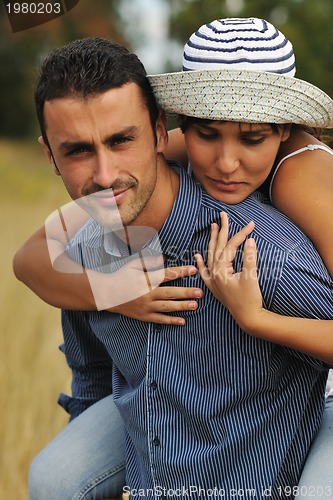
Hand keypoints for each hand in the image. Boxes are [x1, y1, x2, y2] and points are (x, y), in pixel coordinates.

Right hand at [108, 264, 202, 324]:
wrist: (106, 294)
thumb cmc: (121, 277)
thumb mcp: (133, 265)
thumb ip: (149, 261)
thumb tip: (164, 258)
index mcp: (146, 279)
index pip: (167, 274)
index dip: (181, 272)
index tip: (193, 269)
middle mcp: (147, 293)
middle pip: (170, 292)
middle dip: (186, 292)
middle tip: (200, 292)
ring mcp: (146, 306)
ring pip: (167, 307)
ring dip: (182, 306)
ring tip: (195, 305)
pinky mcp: (144, 316)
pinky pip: (160, 319)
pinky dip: (171, 321)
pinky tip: (183, 321)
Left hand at [195, 212, 264, 331]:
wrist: (248, 319)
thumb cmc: (250, 299)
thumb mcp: (251, 277)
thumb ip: (250, 258)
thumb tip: (250, 240)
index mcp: (221, 270)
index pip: (230, 246)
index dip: (241, 234)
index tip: (251, 224)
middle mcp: (214, 274)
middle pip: (217, 247)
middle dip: (221, 230)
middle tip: (223, 215)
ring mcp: (213, 280)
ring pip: (210, 256)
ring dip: (212, 241)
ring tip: (212, 227)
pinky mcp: (215, 287)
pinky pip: (204, 272)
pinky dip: (200, 263)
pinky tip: (197, 255)